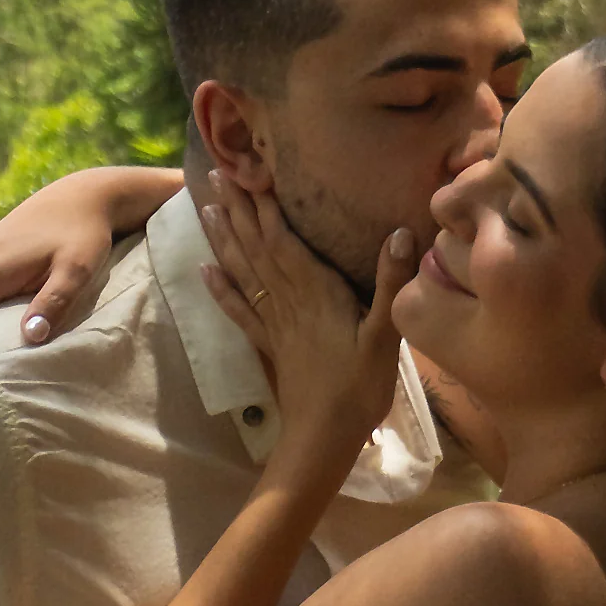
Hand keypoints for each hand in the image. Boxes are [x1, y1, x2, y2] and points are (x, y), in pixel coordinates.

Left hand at [198, 172, 414, 451]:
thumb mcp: (386, 336)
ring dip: (223, 236)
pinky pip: (238, 310)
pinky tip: (203, 268)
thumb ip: (391, 283)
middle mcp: (287, 300)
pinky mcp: (269, 345)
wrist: (322, 439)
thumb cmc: (359, 389)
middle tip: (215, 171)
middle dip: (236, 207)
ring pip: (242, 270)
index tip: (248, 167)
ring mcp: (273, 323)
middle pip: (255, 245)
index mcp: (314, 292)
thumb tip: (402, 232)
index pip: (282, 237)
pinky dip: (219, 287)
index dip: (265, 202)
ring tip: (204, 204)